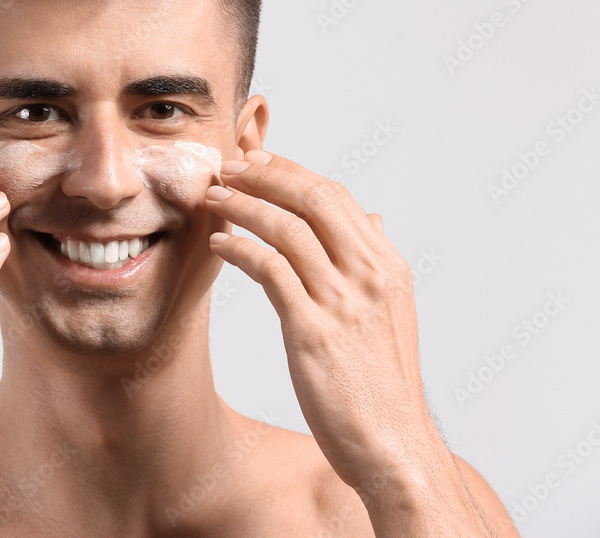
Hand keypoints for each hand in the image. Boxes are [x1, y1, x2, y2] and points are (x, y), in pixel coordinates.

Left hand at [204, 150, 437, 491]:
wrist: (393, 445)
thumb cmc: (382, 383)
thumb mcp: (392, 313)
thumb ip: (377, 262)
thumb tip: (374, 219)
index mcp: (387, 266)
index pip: (336, 196)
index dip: (291, 171)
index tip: (257, 160)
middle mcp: (370, 275)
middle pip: (313, 199)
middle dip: (264, 175)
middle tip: (227, 167)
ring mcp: (344, 302)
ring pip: (287, 229)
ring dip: (243, 205)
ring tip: (211, 198)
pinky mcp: (314, 332)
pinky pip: (270, 271)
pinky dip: (240, 250)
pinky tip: (217, 245)